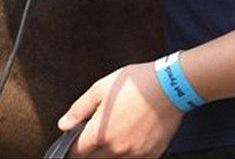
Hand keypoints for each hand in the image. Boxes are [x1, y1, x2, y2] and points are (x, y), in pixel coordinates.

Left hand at [58, 62, 183, 157]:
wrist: (170, 85)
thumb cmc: (136, 83)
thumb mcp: (101, 88)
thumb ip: (80, 109)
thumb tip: (64, 125)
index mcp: (101, 133)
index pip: (77, 152)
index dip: (73, 145)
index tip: (76, 138)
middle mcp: (117, 149)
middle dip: (91, 149)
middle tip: (99, 130)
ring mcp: (135, 155)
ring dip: (110, 151)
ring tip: (118, 129)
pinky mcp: (151, 155)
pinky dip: (130, 153)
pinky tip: (133, 134)